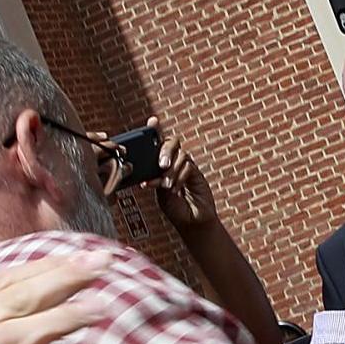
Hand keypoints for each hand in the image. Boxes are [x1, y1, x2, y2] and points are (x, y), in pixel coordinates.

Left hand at [147, 115, 217, 232]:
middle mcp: (173, 162)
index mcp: (159, 165)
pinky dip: (180, 175)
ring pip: (180, 155)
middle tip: (162, 165)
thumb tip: (148, 173)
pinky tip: (175, 188)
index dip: (155, 131)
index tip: (153, 121)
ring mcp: (185, 166)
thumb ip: (156, 180)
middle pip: (170, 143)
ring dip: (172, 171)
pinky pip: (188, 165)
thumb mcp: (160, 194)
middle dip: (165, 151)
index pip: (156, 144)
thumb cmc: (174, 208)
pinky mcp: (196, 172)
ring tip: (168, 187)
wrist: (192, 221)